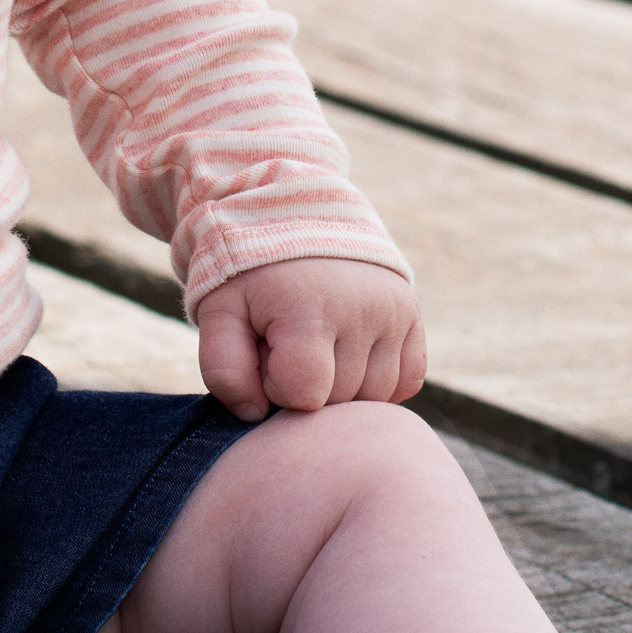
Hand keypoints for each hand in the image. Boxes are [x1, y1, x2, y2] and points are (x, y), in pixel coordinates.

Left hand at [196, 258, 425, 420]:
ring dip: (342, 387)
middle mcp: (364, 310)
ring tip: (317, 347)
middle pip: (340, 399)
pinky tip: (348, 357)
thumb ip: (224, 370)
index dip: (276, 384)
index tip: (265, 352)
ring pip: (374, 397)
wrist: (295, 217)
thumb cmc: (250, 274)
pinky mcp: (412, 316)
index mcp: (311, 308)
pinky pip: (406, 382)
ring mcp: (395, 313)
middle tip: (287, 343)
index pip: (303, 394)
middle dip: (306, 385)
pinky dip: (378, 382)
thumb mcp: (219, 312)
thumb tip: (255, 414)